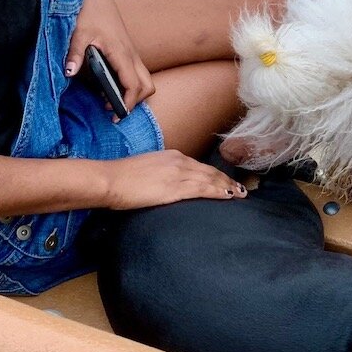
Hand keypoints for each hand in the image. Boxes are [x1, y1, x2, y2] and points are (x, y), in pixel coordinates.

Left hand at [66, 0, 153, 114]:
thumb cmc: (88, 14)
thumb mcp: (79, 33)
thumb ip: (75, 53)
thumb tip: (69, 72)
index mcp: (121, 52)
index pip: (133, 84)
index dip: (128, 102)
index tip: (116, 114)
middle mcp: (131, 55)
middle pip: (147, 86)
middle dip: (136, 102)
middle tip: (114, 111)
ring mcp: (132, 54)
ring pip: (145, 81)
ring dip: (134, 94)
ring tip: (111, 101)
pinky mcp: (128, 53)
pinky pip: (137, 74)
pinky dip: (130, 86)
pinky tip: (110, 88)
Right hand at [101, 151, 247, 209]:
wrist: (110, 179)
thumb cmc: (122, 177)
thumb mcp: (147, 169)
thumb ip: (161, 173)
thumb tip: (166, 182)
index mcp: (172, 156)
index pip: (200, 166)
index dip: (215, 174)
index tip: (226, 180)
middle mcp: (179, 161)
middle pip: (210, 172)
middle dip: (227, 180)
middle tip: (241, 188)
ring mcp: (178, 174)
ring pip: (210, 180)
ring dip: (227, 187)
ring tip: (240, 194)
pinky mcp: (175, 188)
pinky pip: (203, 189)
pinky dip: (218, 192)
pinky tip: (228, 196)